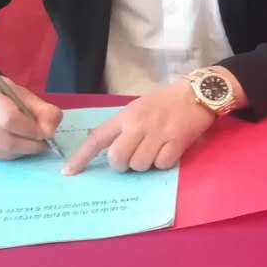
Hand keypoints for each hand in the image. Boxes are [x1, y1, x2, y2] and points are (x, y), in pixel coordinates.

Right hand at [0, 77, 62, 160]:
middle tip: (44, 142)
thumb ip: (45, 112)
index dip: (31, 130)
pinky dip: (16, 154)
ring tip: (33, 142)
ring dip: (25, 151)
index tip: (46, 132)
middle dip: (31, 145)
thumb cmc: (10, 98)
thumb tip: (49, 132)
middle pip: (8, 141)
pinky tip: (21, 145)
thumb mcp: (30, 98)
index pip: (9, 119)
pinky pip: (0, 157)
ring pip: (5, 152)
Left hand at [62, 81, 216, 174]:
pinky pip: (161, 165)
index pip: (97, 138)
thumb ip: (121, 127)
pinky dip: (163, 162)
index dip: (81, 157)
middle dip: (123, 164)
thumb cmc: (165, 102)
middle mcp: (138, 125)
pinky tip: (168, 150)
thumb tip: (103, 146)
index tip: (69, 172)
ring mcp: (157, 134)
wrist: (197, 94)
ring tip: (155, 150)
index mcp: (126, 116)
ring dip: (145, 164)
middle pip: (118, 159)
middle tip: (132, 158)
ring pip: (140, 165)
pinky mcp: (176, 142)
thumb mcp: (137, 108)